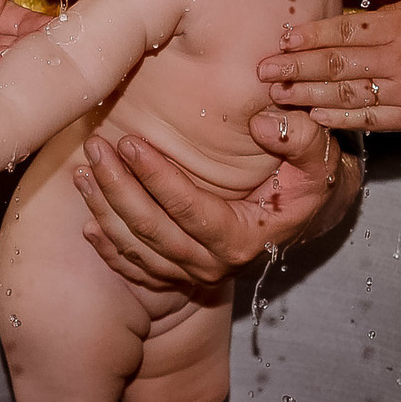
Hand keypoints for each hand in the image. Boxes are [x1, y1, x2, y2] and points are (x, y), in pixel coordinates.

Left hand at [72, 110, 358, 289]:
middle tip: (95, 148)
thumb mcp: (318, 161)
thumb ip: (300, 139)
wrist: (297, 218)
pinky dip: (108, 247)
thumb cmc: (303, 184)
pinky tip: (87, 221)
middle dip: (118, 187)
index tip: (130, 142)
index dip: (157, 176)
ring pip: (137, 248)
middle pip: (152, 229)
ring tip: (83, 171)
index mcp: (243, 237)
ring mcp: (191, 274)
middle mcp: (213, 263)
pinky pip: (133, 269)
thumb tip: (264, 124)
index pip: (189, 208)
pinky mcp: (175, 277)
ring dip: (105, 210)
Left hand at [258, 0, 400, 132]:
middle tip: (262, 72)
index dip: (308, 37)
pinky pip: (370, 120)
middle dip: (294, 68)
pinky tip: (315, 114)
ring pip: (346, 95)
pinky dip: (340, 118)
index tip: (281, 39)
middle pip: (335, 65)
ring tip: (278, 95)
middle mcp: (399, 59)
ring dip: (307, 95)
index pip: (342, 31)